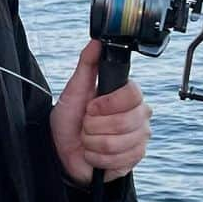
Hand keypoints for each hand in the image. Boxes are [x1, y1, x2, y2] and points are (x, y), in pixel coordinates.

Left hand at [49, 39, 151, 185]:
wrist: (62, 149)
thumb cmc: (70, 118)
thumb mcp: (75, 88)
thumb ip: (87, 63)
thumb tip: (96, 41)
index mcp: (128, 95)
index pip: (133, 94)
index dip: (107, 104)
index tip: (91, 107)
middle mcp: (140, 115)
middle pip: (126, 121)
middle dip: (95, 125)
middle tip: (86, 123)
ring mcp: (140, 138)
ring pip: (120, 143)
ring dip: (94, 142)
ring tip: (88, 138)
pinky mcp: (135, 159)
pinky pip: (120, 160)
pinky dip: (99, 157)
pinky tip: (94, 153)